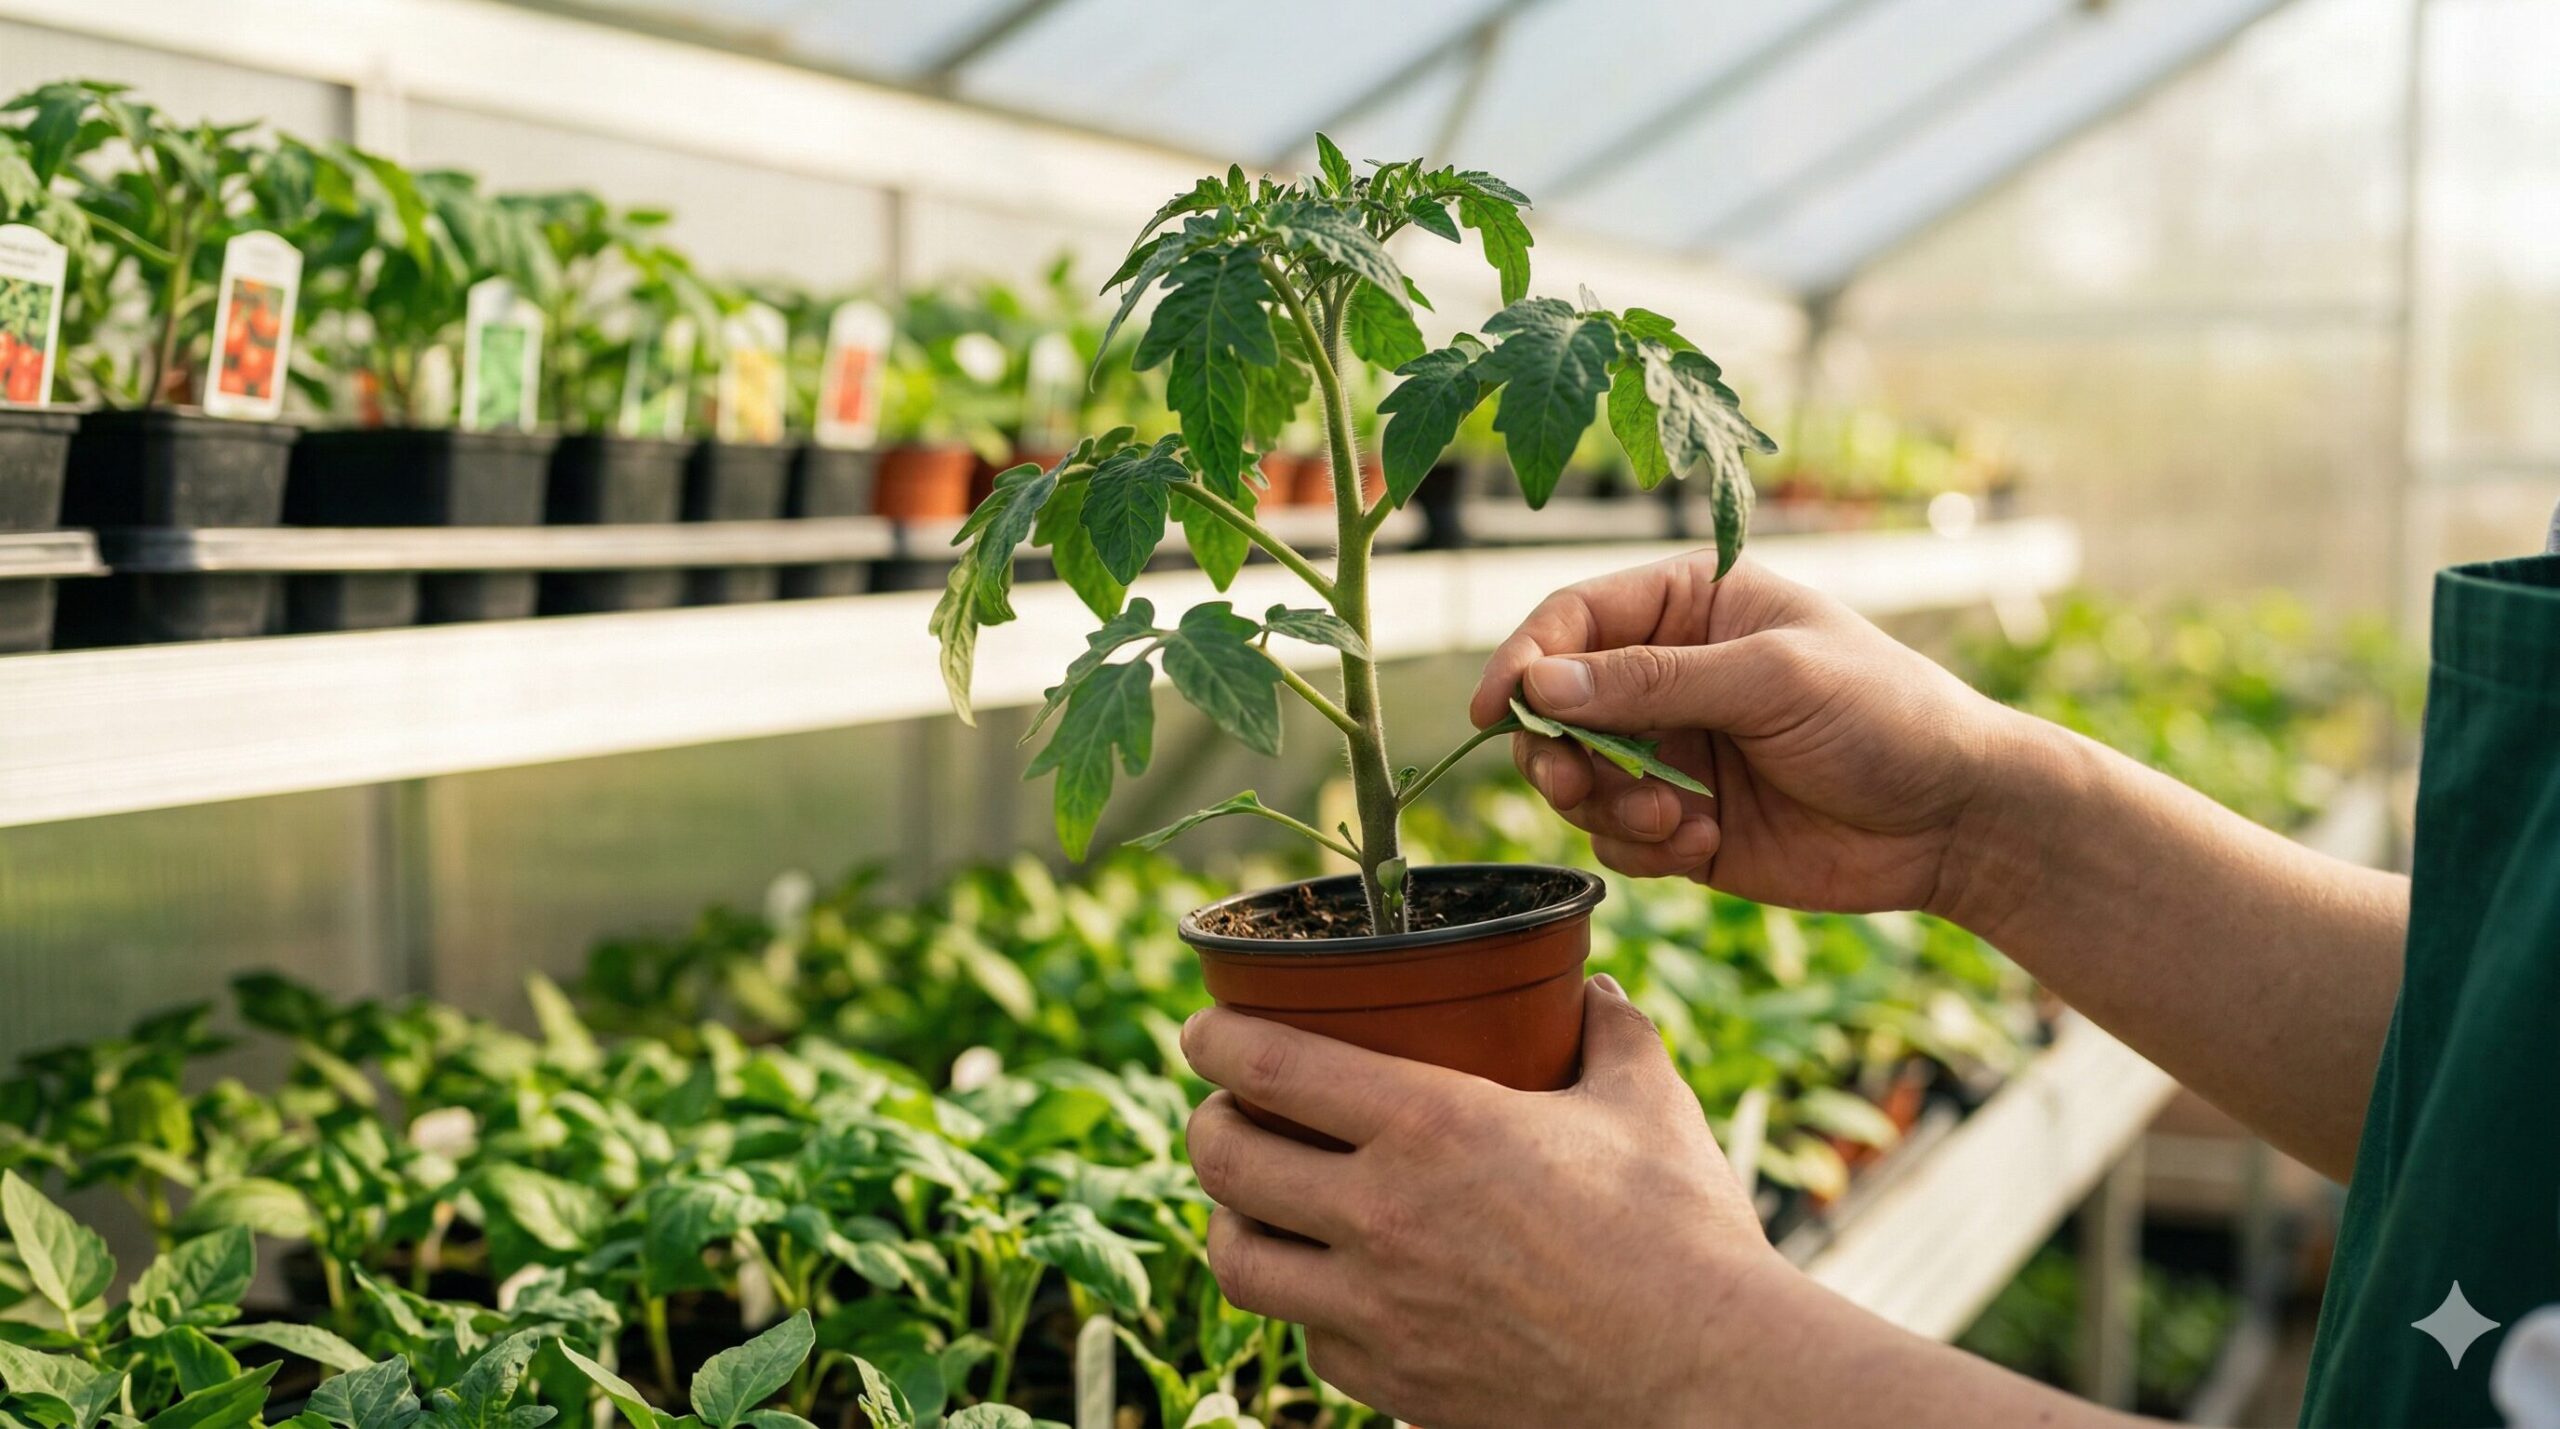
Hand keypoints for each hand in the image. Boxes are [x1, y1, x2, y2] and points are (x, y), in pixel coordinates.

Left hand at [1180, 977, 1780, 1426]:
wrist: (1708, 1383)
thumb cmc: (1683, 1237)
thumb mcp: (1648, 1106)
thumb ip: (1611, 1034)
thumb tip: (1596, 991)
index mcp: (1431, 1125)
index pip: (1269, 1063)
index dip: (1213, 1037)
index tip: (1199, 1029)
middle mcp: (1381, 1217)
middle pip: (1225, 1159)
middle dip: (1208, 1125)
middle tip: (1225, 1111)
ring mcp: (1378, 1312)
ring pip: (1239, 1262)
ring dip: (1232, 1221)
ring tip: (1255, 1202)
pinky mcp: (1394, 1384)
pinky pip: (1309, 1339)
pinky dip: (1308, 1306)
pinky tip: (1336, 1286)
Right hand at [1470, 553, 2020, 920]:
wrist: (1957, 821)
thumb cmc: (1885, 716)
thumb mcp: (1771, 680)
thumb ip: (1653, 682)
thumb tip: (1543, 685)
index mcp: (1691, 606)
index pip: (1575, 619)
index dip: (1526, 661)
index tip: (1497, 712)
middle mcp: (1671, 675)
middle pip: (1558, 707)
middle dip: (1559, 751)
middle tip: (1578, 785)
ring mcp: (1675, 752)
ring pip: (1578, 779)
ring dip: (1610, 806)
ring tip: (1678, 820)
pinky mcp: (1685, 824)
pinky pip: (1618, 839)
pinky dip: (1645, 848)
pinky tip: (1707, 844)